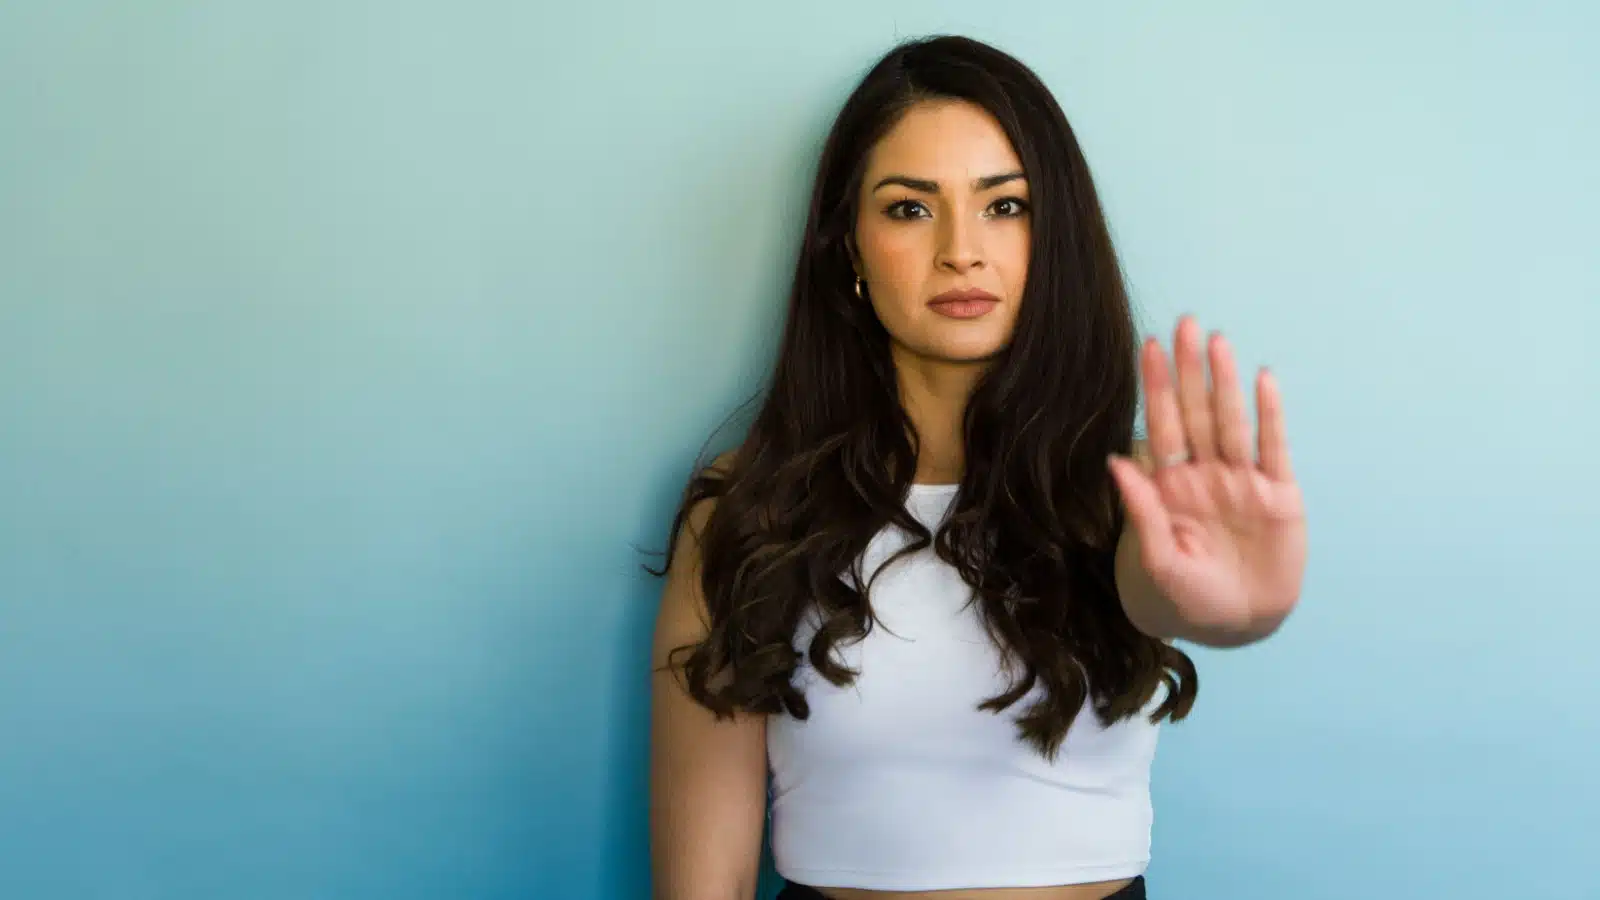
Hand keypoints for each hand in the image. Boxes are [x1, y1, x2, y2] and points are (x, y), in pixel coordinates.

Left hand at [1108, 316, 1307, 636]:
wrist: (1238, 623)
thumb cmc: (1189, 595)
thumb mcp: (1160, 560)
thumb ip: (1142, 511)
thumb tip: (1116, 462)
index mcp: (1172, 486)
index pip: (1162, 426)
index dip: (1156, 388)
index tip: (1149, 348)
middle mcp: (1206, 474)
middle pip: (1197, 412)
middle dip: (1189, 370)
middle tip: (1185, 323)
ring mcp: (1243, 481)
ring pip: (1233, 422)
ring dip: (1225, 383)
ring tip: (1218, 343)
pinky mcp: (1279, 495)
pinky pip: (1273, 447)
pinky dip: (1269, 415)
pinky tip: (1263, 380)